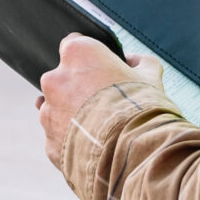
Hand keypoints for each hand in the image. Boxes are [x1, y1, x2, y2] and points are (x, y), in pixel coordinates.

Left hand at [39, 34, 161, 171]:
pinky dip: (73, 143)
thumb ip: (141, 63)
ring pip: (57, 111)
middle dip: (78, 90)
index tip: (100, 69)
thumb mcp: (150, 77)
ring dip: (73, 117)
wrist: (136, 154)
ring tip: (100, 131)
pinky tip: (95, 149)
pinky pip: (60, 139)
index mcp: (77, 54)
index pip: (73, 45)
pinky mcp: (50, 143)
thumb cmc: (143, 109)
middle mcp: (55, 80)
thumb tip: (134, 61)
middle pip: (62, 80)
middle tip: (104, 104)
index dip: (89, 58)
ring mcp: (48, 113)